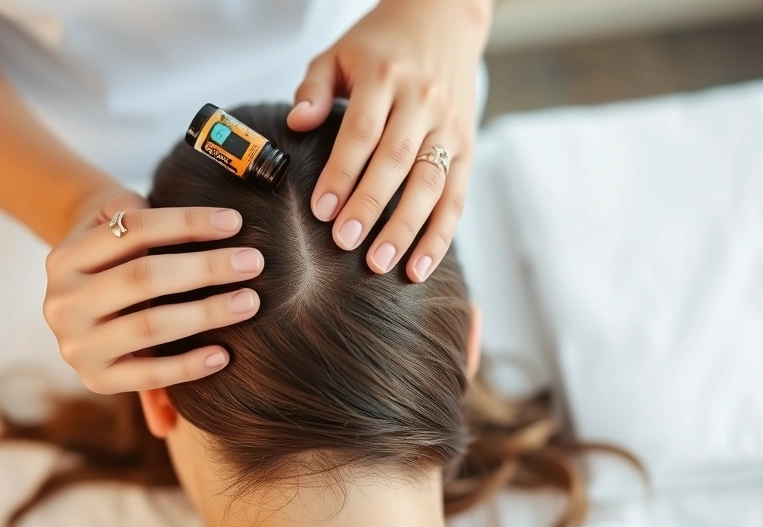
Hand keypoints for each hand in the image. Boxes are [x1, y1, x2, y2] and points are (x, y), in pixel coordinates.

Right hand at [43, 189, 263, 392]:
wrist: (79, 300)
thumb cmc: (115, 252)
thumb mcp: (111, 220)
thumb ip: (131, 213)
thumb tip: (161, 213)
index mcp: (64, 257)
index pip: (133, 229)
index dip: (187, 222)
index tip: (234, 222)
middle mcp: (62, 303)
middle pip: (143, 278)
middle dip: (204, 268)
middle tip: (253, 262)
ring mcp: (76, 346)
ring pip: (149, 327)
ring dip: (205, 314)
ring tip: (249, 302)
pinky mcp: (95, 380)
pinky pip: (148, 376)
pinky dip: (188, 367)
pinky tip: (223, 354)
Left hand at [288, 0, 491, 281]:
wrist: (445, 18)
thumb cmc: (381, 44)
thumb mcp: (339, 53)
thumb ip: (314, 88)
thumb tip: (296, 123)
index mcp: (386, 77)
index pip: (362, 131)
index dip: (341, 173)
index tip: (320, 210)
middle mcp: (423, 102)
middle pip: (397, 161)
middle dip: (371, 206)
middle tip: (346, 243)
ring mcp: (449, 126)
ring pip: (430, 183)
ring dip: (406, 228)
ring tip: (381, 263)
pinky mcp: (466, 146)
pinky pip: (457, 196)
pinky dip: (440, 235)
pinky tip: (420, 266)